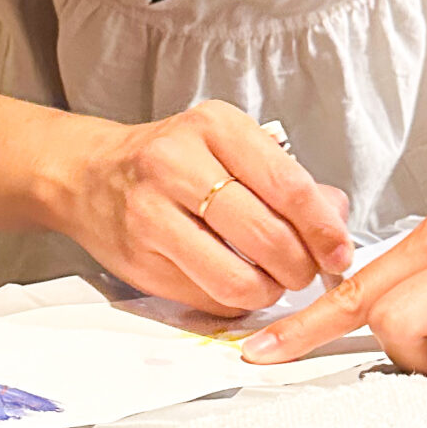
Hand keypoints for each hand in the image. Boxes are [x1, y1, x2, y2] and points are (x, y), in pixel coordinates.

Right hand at [45, 100, 353, 311]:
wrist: (87, 174)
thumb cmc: (166, 159)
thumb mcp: (226, 146)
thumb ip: (284, 179)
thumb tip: (336, 217)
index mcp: (212, 127)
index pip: (287, 185)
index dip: (322, 228)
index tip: (340, 251)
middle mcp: (177, 164)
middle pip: (266, 236)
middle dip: (299, 266)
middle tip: (306, 271)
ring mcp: (152, 215)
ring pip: (237, 278)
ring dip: (268, 291)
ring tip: (270, 280)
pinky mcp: (140, 261)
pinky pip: (207, 298)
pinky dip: (234, 301)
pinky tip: (233, 282)